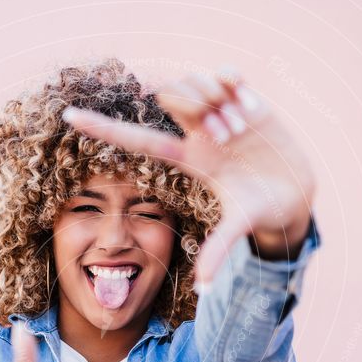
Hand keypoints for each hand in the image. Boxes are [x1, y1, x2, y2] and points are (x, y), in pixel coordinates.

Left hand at [62, 66, 315, 283]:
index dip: (101, 128)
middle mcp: (198, 132)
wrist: (295, 193)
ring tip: (244, 126)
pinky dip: (234, 84)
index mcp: (188, 158)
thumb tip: (203, 289)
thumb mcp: (238, 226)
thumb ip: (218, 250)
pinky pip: (227, 73)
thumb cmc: (260, 211)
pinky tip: (250, 107)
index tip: (66, 116)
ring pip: (197, 80)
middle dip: (193, 105)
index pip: (134, 139)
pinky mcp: (246, 98)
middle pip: (169, 96)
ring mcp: (220, 113)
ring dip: (218, 100)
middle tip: (227, 135)